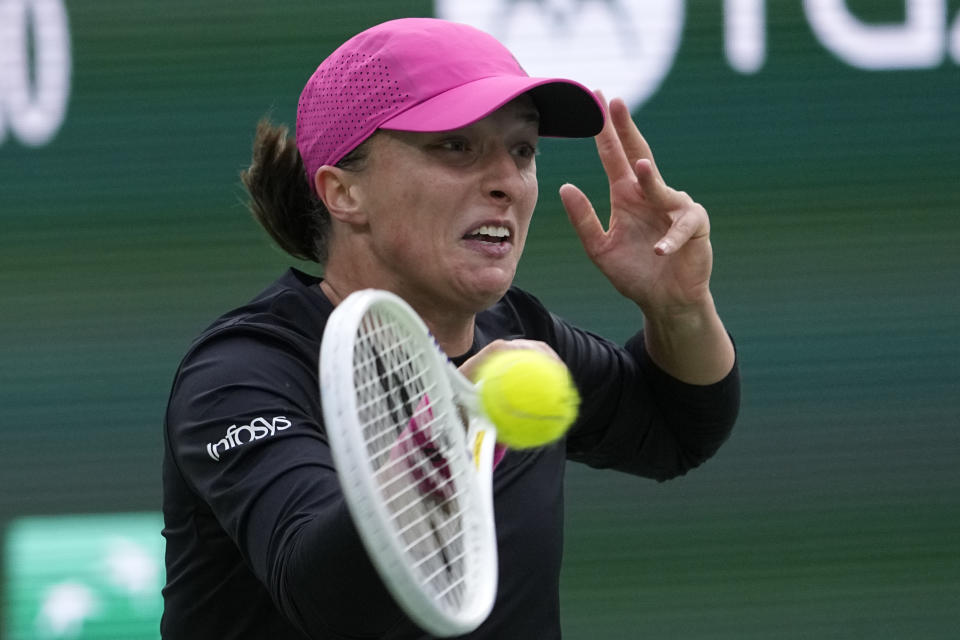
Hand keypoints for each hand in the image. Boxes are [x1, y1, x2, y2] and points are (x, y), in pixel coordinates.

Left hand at [559, 94, 713, 315]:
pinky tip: (660, 250)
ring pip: (661, 189)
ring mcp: (675, 208)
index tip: (594, 102)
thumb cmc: (634, 273)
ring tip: (638, 169)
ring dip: (651, 180)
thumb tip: (565, 186)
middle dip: (626, 129)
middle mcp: (650, 195)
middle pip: (639, 154)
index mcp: (626, 196)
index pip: (613, 157)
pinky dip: (671, 238)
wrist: (663, 301)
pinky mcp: (695, 227)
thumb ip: (583, 219)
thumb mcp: (600, 248)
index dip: (604, 132)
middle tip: (614, 103)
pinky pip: (683, 227)